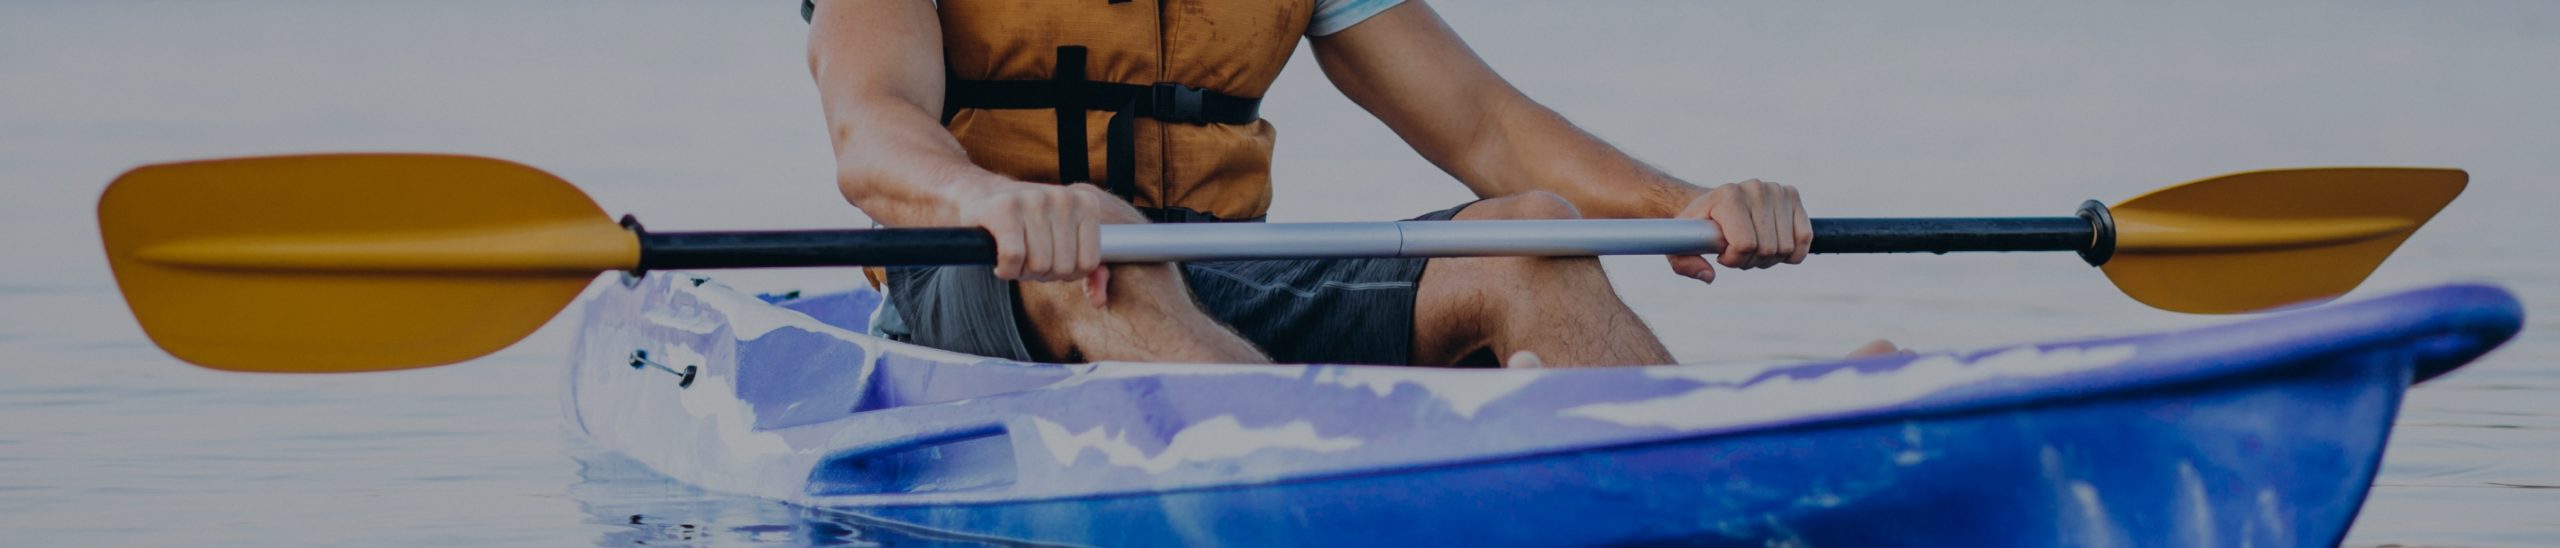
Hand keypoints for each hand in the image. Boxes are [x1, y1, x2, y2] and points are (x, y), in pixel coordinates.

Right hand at [951, 181, 1144, 305]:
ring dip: (1023, 272)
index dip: (1067, 272)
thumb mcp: (1067, 240)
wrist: (984, 196)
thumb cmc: (1031, 226)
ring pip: (1039, 265)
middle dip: (1043, 273)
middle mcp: (1063, 197)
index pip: (1089, 263)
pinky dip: (1006, 269)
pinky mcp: (1004, 209)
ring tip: (1016, 256)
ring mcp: (1034, 199)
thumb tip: (1099, 300)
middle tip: (1030, 258)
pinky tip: (1002, 261)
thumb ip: (1089, 269)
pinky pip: (1014, 257)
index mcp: (1086, 203)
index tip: (1052, 258)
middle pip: (1063, 267)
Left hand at [1667, 179, 1809, 282]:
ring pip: (1786, 248)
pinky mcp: (1793, 196)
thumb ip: (1685, 264)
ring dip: (1769, 258)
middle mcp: (1754, 188)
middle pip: (1766, 249)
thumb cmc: (1698, 229)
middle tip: (1737, 252)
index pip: (1744, 244)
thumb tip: (1708, 276)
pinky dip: (1792, 253)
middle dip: (1751, 261)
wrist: (1715, 205)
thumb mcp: (1680, 246)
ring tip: (1752, 246)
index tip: (1722, 254)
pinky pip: (1805, 238)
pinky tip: (1775, 248)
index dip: (1733, 260)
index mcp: (1727, 196)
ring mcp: (1776, 190)